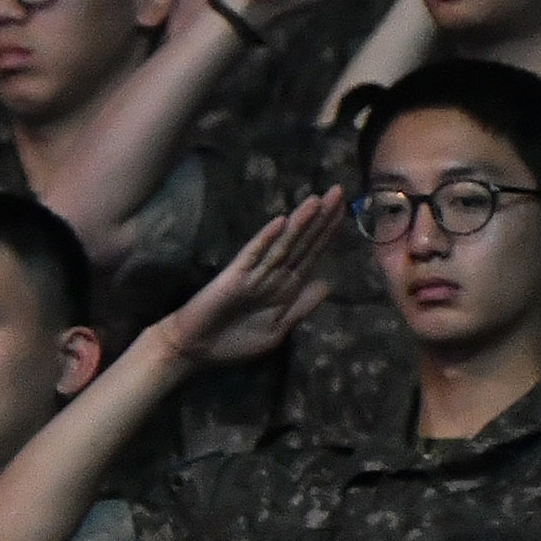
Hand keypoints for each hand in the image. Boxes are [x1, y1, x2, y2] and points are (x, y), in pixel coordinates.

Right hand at [157, 193, 338, 368]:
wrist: (195, 350)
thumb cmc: (234, 343)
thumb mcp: (276, 331)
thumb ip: (300, 307)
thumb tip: (328, 282)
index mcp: (286, 287)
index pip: (311, 253)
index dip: (327, 232)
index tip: (344, 209)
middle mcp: (273, 274)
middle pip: (301, 242)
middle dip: (320, 219)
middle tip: (339, 191)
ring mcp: (253, 273)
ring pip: (282, 244)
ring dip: (299, 223)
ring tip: (317, 201)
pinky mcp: (234, 276)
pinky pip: (253, 255)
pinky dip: (266, 240)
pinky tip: (280, 222)